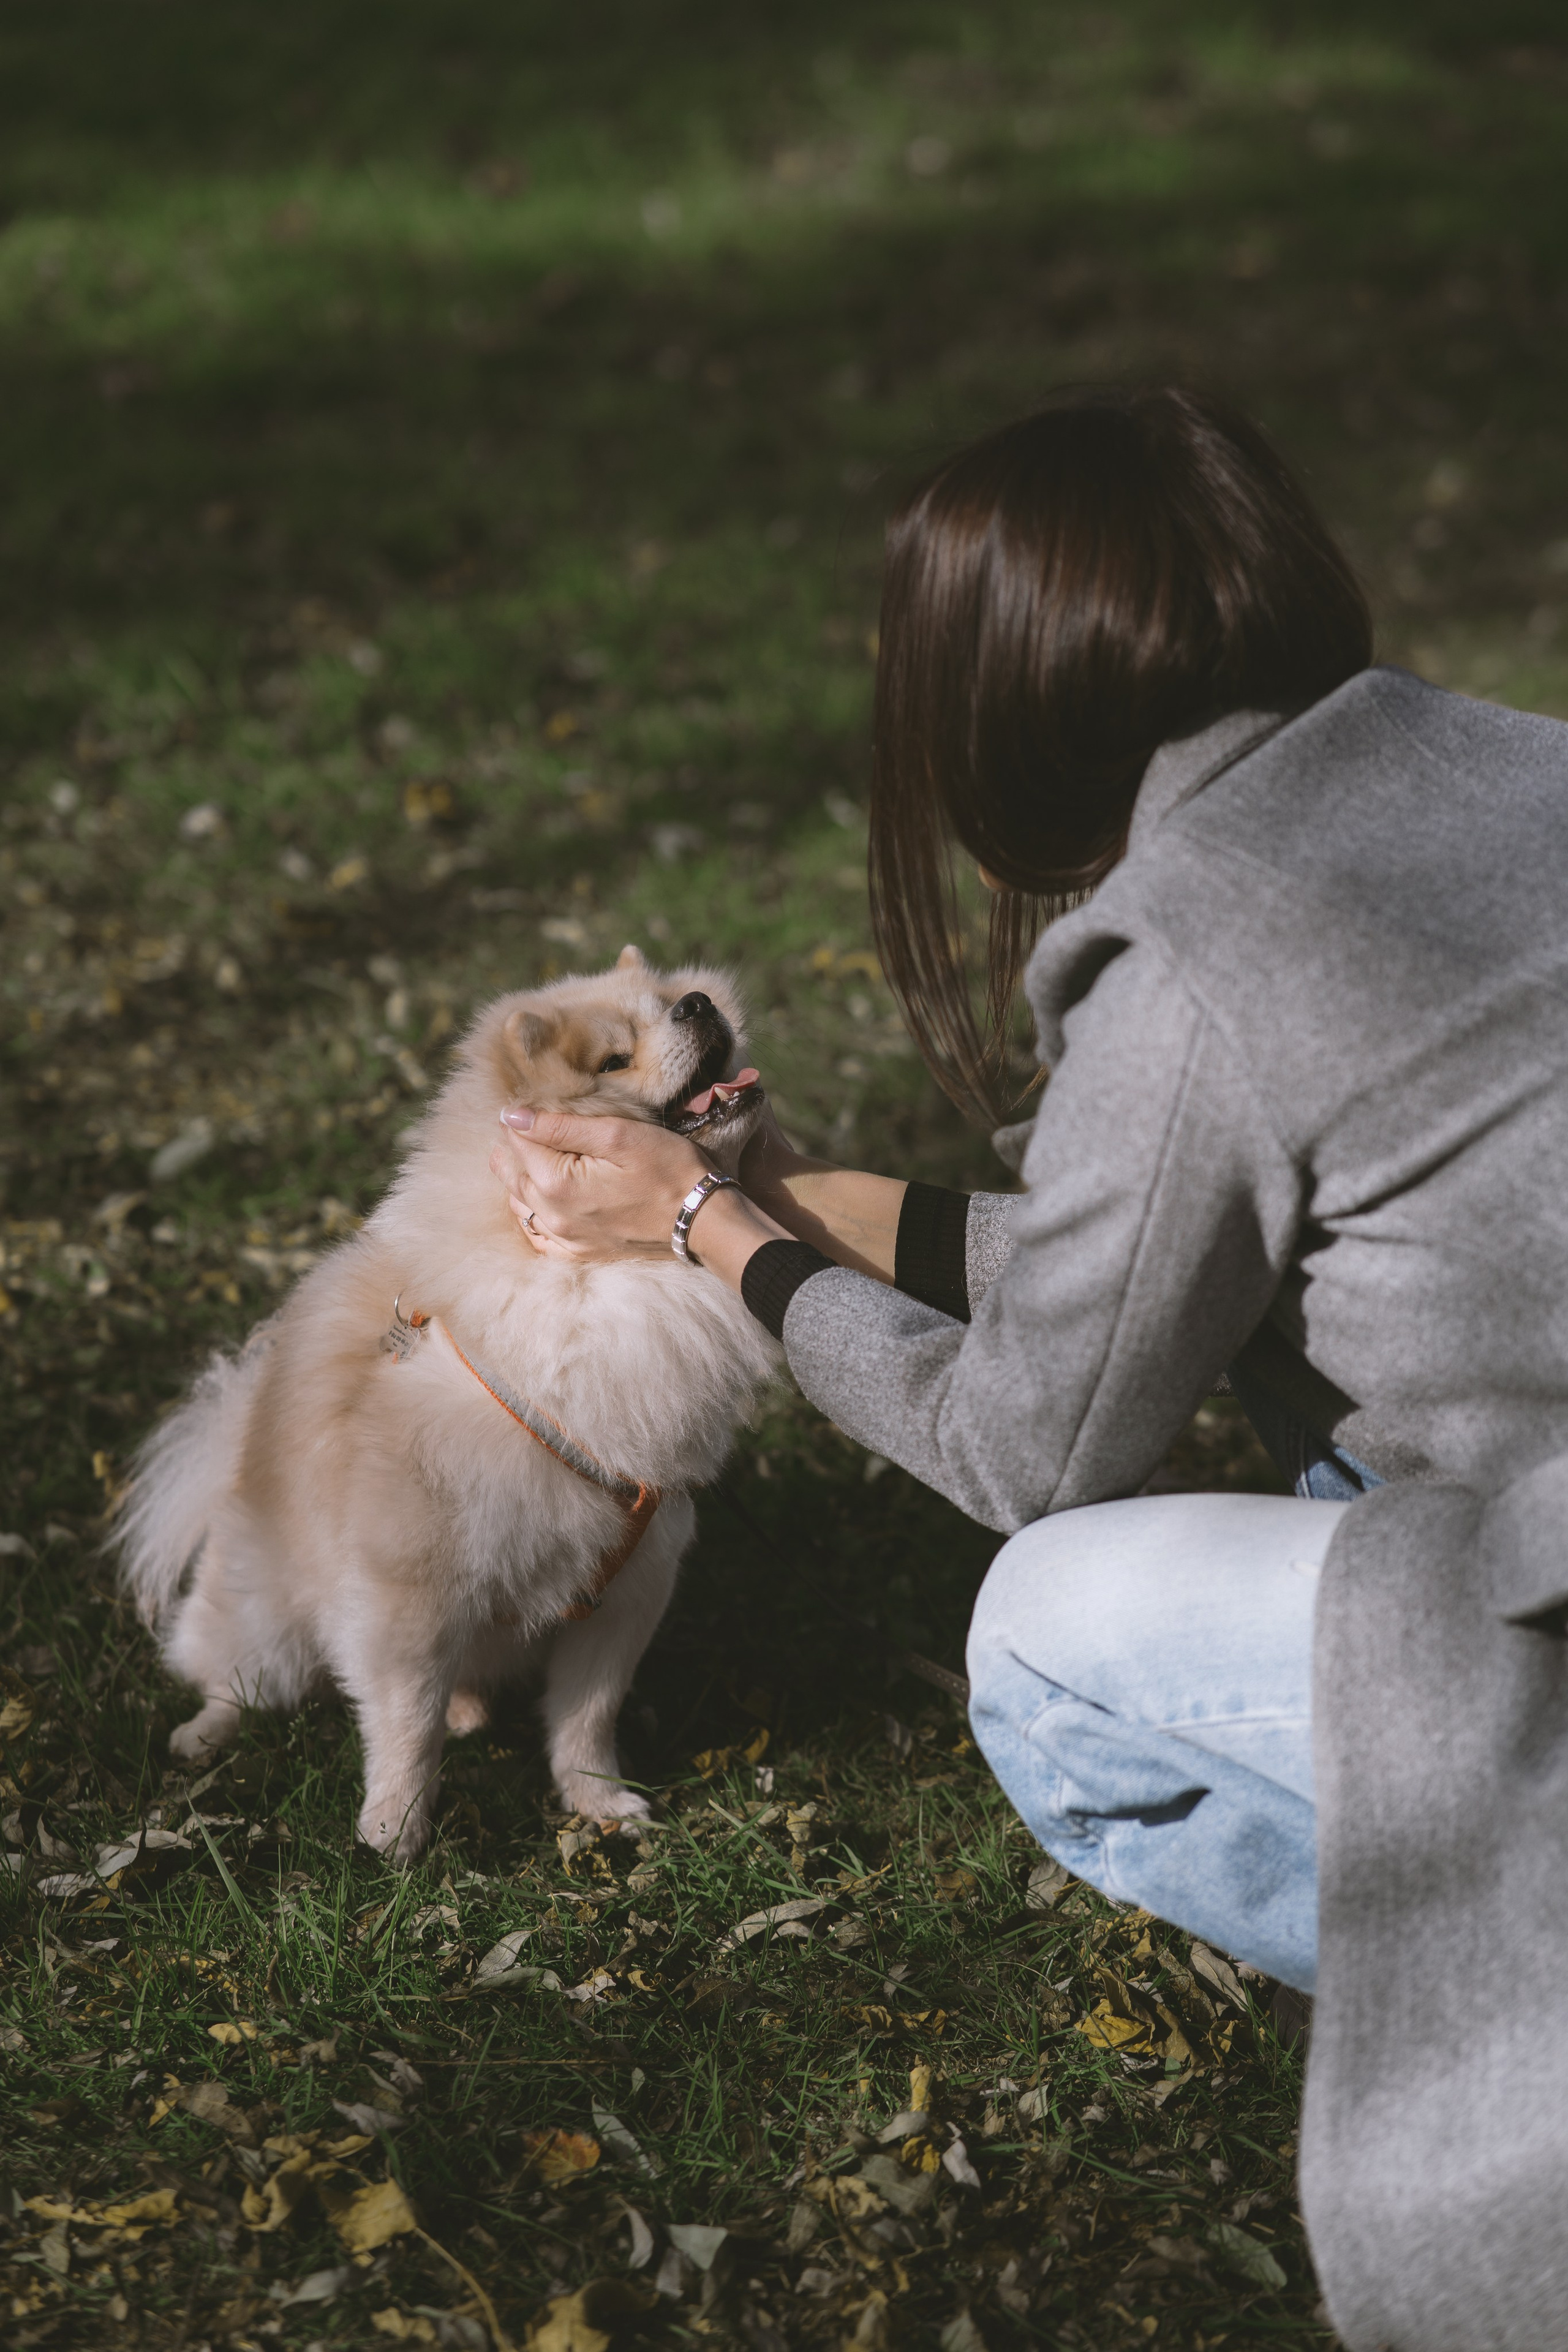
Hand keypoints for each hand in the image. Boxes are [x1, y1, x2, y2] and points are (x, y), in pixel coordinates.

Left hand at [491, 1110, 710, 1262]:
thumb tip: (511, 1115)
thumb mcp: (618, 1134)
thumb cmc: (669, 1169)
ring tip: (534, 1156)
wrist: (702, 1219)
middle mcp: (553, 1217)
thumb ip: (560, 1125)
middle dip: (515, 1146)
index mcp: (557, 1183)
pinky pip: (537, 1236)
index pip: (517, 1141)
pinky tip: (539, 1199)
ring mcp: (566, 1240)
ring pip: (520, 1204)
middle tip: (530, 1125)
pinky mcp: (580, 1252)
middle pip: (512, 1174)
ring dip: (520, 1178)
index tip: (536, 1105)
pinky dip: (531, 1214)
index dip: (523, 1118)